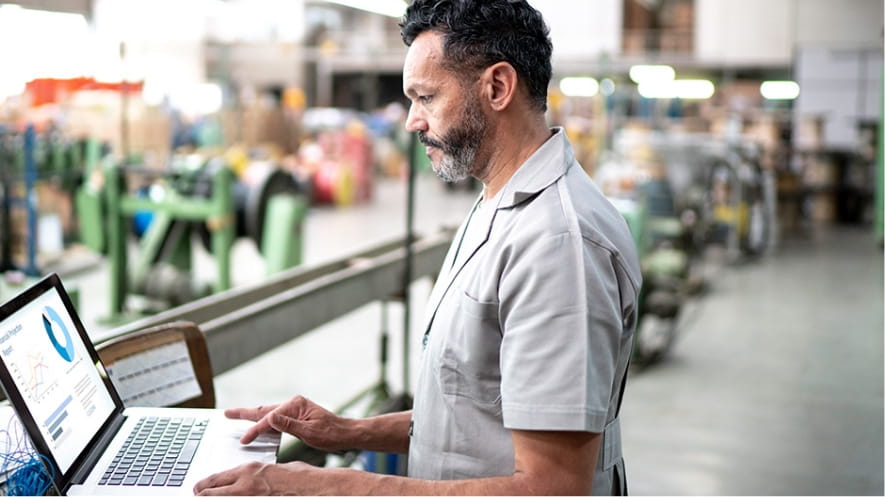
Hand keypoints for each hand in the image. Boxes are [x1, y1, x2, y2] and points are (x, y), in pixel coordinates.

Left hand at [193, 461, 316, 495]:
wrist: (311, 486)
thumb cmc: (297, 476)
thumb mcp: (270, 469)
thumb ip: (253, 475)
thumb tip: (244, 480)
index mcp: (247, 470)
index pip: (212, 479)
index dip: (201, 487)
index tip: (198, 490)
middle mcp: (243, 485)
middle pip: (207, 493)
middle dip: (201, 496)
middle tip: (198, 496)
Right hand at [227, 395, 354, 451]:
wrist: (345, 433)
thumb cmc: (331, 434)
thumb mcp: (310, 432)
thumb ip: (289, 425)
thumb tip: (271, 417)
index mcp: (296, 405)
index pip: (270, 419)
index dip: (255, 430)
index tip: (244, 440)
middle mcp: (294, 403)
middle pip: (264, 410)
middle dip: (244, 413)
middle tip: (227, 414)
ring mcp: (295, 409)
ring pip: (268, 413)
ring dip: (252, 416)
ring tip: (235, 416)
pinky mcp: (296, 415)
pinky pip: (275, 418)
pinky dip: (263, 421)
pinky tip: (257, 424)